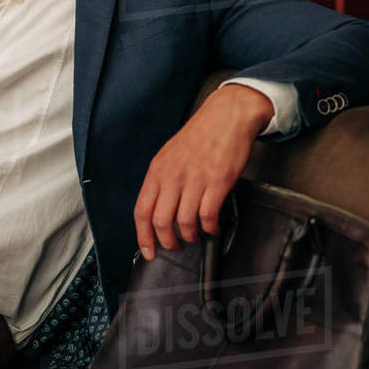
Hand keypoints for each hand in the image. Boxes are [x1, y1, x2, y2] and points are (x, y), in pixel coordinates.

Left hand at [134, 85, 271, 258]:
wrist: (226, 116)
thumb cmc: (199, 136)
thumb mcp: (170, 154)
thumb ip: (162, 180)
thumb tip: (156, 209)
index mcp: (157, 170)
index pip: (142, 210)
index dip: (143, 236)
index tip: (149, 252)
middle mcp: (173, 175)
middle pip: (161, 221)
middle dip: (167, 242)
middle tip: (175, 246)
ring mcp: (195, 179)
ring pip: (185, 222)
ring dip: (190, 236)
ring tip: (195, 235)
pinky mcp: (217, 181)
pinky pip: (208, 216)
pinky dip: (209, 228)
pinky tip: (212, 226)